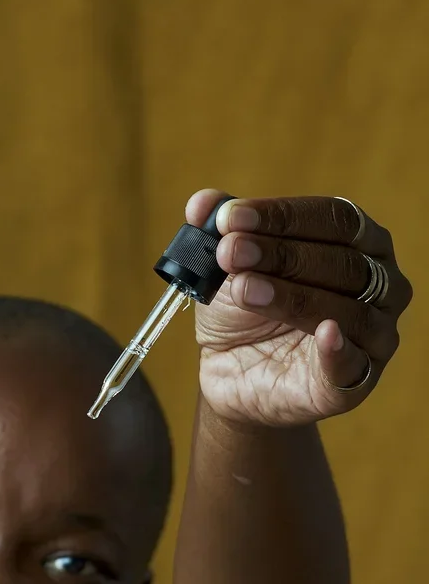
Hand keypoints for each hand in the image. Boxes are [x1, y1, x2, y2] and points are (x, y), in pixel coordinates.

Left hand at [187, 189, 412, 425]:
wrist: (231, 369)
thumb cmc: (244, 306)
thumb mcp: (225, 263)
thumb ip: (219, 229)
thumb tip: (202, 203)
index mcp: (359, 241)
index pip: (334, 218)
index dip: (283, 216)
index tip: (231, 218)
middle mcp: (380, 283)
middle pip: (343, 261)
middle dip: (282, 253)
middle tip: (230, 252)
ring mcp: (375, 333)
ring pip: (350, 310)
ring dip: (293, 296)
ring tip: (245, 288)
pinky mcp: (358, 380)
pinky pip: (356, 364)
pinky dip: (340, 349)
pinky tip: (324, 332)